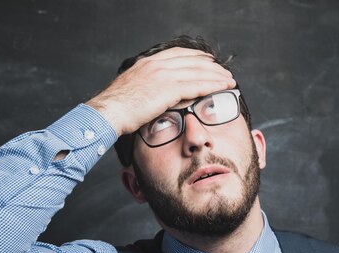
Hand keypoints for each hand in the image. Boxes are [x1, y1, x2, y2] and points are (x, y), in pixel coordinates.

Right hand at [85, 47, 235, 136]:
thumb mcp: (132, 90)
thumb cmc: (117, 108)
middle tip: (225, 72)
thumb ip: (147, 87)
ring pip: (198, 72)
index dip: (198, 57)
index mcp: (148, 63)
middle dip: (212, 66)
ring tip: (229, 81)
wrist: (109, 112)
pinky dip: (211, 86)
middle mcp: (157, 64)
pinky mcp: (168, 89)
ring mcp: (163, 75)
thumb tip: (156, 95)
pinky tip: (221, 88)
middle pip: (193, 61)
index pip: (179, 54)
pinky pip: (196, 86)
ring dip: (216, 76)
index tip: (209, 61)